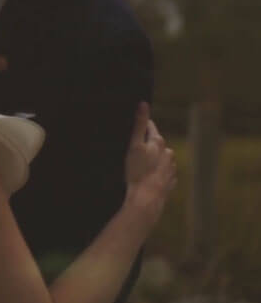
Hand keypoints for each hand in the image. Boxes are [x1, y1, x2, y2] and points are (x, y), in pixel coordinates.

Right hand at [124, 103, 176, 224]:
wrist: (146, 199)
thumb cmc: (138, 171)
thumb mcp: (134, 145)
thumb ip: (139, 124)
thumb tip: (143, 103)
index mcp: (159, 142)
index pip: (150, 127)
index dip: (140, 126)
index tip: (133, 128)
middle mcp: (168, 153)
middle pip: (155, 142)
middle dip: (146, 143)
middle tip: (133, 148)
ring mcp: (170, 168)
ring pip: (160, 157)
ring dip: (152, 158)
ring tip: (139, 164)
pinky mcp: (170, 181)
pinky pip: (162, 172)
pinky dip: (156, 172)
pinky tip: (147, 176)